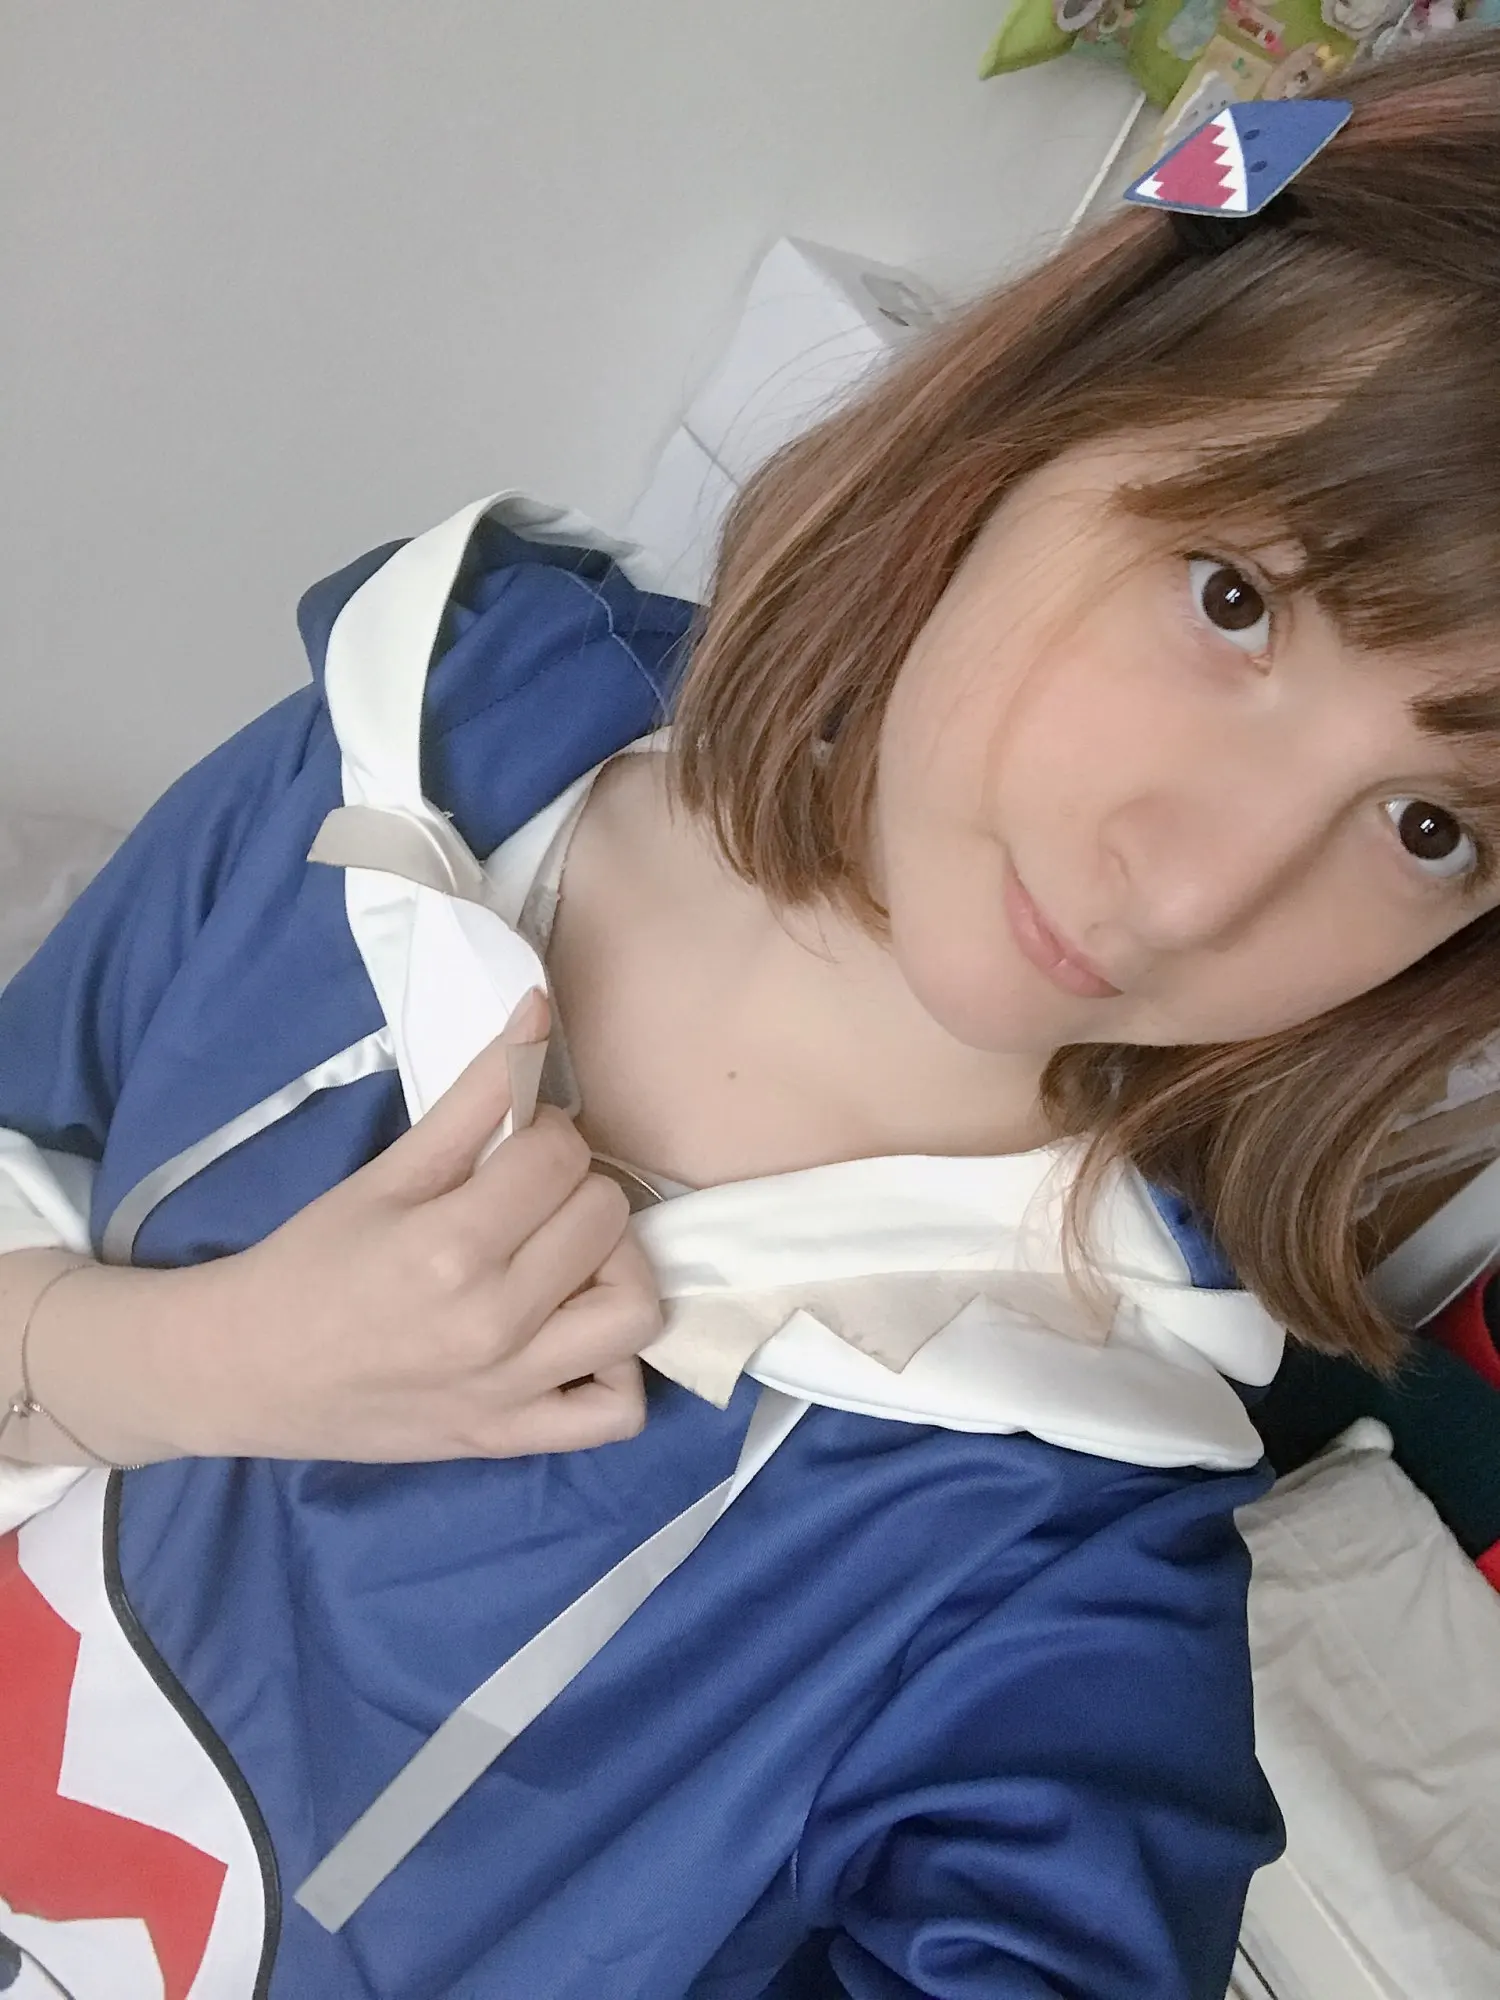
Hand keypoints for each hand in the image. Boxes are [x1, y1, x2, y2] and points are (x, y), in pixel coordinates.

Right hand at [118, 992, 658, 1461]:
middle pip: (607, 1219)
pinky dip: (616, 1372)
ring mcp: (508, 1389)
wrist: (245, 1371)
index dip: (546, 1133)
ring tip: (569, 1259)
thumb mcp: (387, 1173)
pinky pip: (616, 1413)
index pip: (562, 1156)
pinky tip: (576, 1337)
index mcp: (450, 1246)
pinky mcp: (510, 1438)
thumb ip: (475, 1095)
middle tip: (534, 1196)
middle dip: (578, 1189)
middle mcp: (491, 1322)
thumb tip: (539, 1009)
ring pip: (636, 1311)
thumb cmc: (311, 1263)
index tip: (514, 1146)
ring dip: (616, 1270)